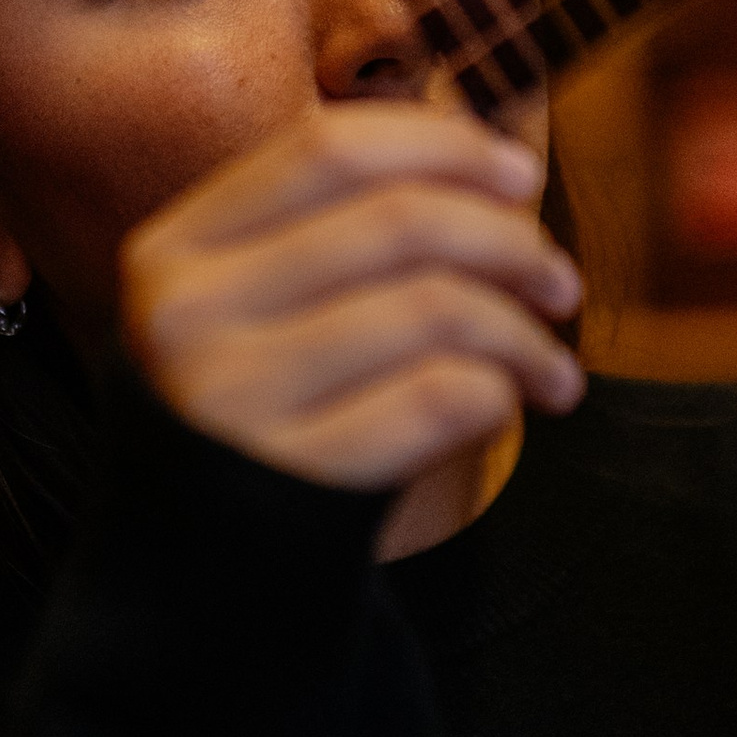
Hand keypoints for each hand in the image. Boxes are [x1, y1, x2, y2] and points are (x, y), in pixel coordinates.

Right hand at [119, 103, 584, 492]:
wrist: (191, 588)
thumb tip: (492, 164)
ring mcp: (228, 402)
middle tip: (560, 284)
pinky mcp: (287, 484)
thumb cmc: (252, 425)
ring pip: (433, 308)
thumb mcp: (244, 312)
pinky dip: (498, 394)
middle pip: (398, 222)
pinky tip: (506, 410)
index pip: (328, 149)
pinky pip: (440, 400)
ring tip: (554, 369)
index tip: (523, 178)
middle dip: (511, 243)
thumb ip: (330, 231)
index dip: (445, 148)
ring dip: (524, 333)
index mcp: (177, 248)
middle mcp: (187, 315)